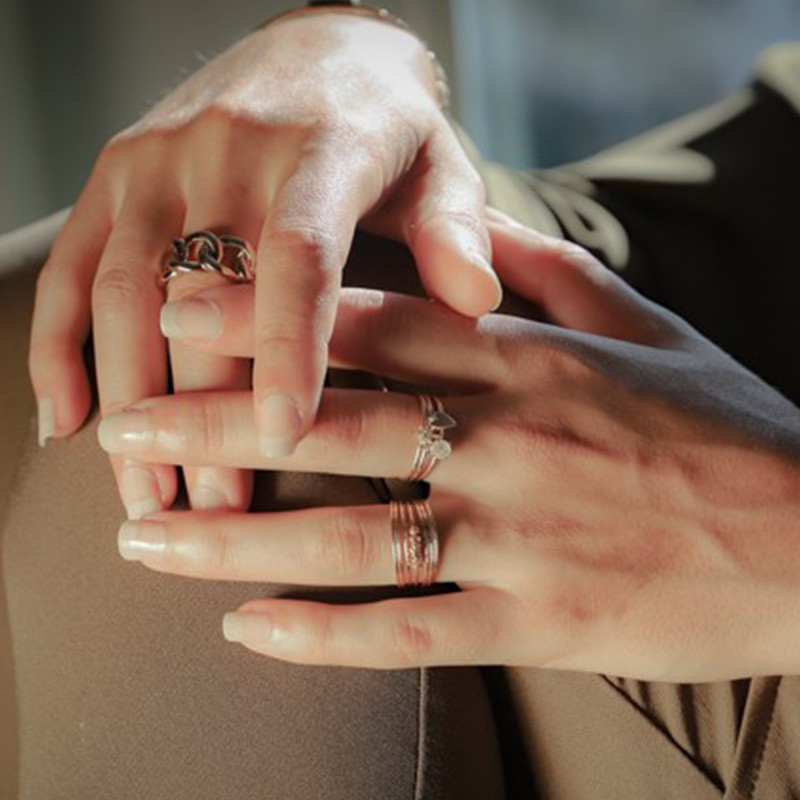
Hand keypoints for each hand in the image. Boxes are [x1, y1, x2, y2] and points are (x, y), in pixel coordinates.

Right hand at [28, 12, 500, 518]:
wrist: (314, 52)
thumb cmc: (386, 131)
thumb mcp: (440, 168)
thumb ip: (458, 232)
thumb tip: (477, 304)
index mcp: (323, 148)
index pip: (298, 254)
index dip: (287, 348)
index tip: (281, 437)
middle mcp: (229, 147)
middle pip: (203, 295)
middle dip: (205, 411)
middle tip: (215, 509)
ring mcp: (160, 160)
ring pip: (127, 292)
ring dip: (132, 401)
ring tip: (149, 497)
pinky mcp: (117, 174)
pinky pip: (73, 267)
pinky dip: (59, 348)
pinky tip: (68, 421)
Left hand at [96, 210, 799, 679]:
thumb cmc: (728, 428)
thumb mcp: (646, 327)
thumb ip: (550, 273)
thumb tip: (476, 231)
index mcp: (528, 362)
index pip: (369, 325)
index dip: (265, 318)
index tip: (178, 317)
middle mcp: (510, 442)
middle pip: (332, 424)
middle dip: (214, 423)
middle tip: (124, 430)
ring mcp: (520, 537)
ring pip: (349, 536)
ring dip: (238, 538)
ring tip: (150, 540)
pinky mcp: (538, 622)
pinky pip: (406, 631)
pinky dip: (320, 634)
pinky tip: (248, 629)